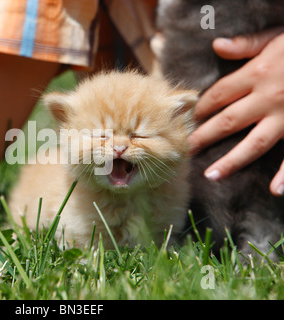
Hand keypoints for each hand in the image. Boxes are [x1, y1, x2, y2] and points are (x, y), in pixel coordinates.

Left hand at [188, 27, 283, 196]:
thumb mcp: (276, 36)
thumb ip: (247, 44)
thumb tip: (217, 45)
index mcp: (258, 73)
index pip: (218, 95)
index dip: (199, 108)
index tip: (184, 121)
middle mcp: (268, 97)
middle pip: (228, 121)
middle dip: (203, 137)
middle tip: (184, 151)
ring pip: (254, 143)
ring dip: (231, 161)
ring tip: (211, 176)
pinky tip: (275, 191)